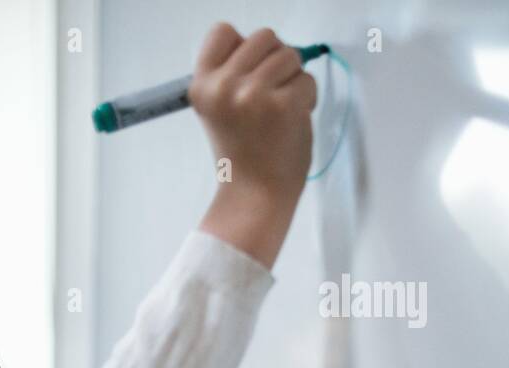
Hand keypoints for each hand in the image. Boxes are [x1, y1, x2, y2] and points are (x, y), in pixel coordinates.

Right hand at [189, 24, 316, 268]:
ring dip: (293, 80)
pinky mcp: (282, 105)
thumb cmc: (242, 153)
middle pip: (264, 37)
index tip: (247, 75)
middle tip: (268, 96)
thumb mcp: (219, 109)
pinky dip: (306, 99)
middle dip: (275, 61)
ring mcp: (252, 94)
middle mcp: (223, 86)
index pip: (222, 31)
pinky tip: (291, 122)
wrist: (254, 196)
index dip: (242, 47)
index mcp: (201, 86)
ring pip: (290, 55)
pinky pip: (307, 81)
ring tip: (279, 111)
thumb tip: (268, 45)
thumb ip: (232, 74)